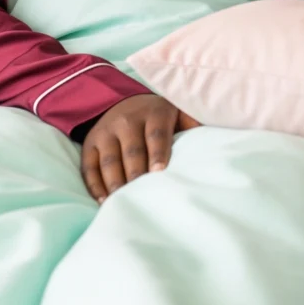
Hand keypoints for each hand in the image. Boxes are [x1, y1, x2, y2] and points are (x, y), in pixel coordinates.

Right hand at [81, 94, 199, 202]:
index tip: (160, 173)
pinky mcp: (89, 144)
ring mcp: (105, 132)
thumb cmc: (158, 116)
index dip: (158, 154)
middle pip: (131, 151)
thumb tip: (214, 139)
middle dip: (136, 174)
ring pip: (109, 161)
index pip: (156, 135)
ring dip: (116, 183)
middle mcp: (126, 121)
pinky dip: (96, 186)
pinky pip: (89, 167)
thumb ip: (193, 124)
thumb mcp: (178, 112)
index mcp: (154, 113)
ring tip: (122, 202)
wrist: (124, 102)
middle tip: (142, 195)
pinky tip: (104, 201)